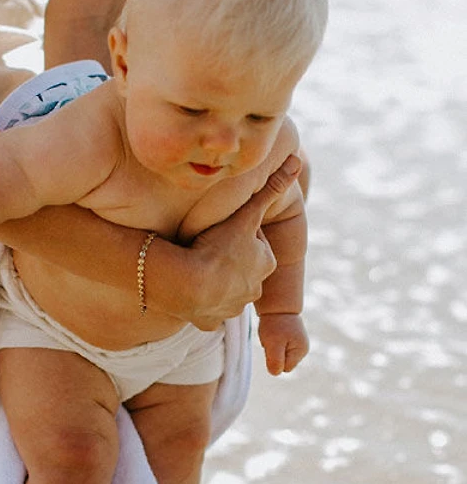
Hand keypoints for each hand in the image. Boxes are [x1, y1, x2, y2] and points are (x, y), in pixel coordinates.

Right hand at [186, 155, 301, 329]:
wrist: (188, 285)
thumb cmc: (218, 247)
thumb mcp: (246, 214)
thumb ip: (271, 189)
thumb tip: (296, 161)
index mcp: (266, 263)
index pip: (252, 243)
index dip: (235, 234)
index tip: (220, 231)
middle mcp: (255, 289)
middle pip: (240, 268)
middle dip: (228, 260)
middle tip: (207, 247)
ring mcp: (232, 307)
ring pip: (224, 290)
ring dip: (214, 280)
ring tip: (196, 266)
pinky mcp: (210, 321)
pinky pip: (205, 309)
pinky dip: (199, 301)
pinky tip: (188, 288)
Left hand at [257, 312, 308, 374]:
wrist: (277, 305)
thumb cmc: (275, 324)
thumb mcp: (273, 343)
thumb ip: (275, 360)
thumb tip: (276, 373)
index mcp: (300, 351)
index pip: (284, 368)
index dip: (275, 359)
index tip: (273, 344)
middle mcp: (302, 349)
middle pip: (282, 362)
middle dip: (273, 353)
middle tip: (272, 338)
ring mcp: (297, 344)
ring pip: (279, 355)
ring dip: (272, 347)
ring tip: (273, 334)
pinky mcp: (291, 340)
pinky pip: (277, 348)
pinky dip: (273, 341)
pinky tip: (274, 333)